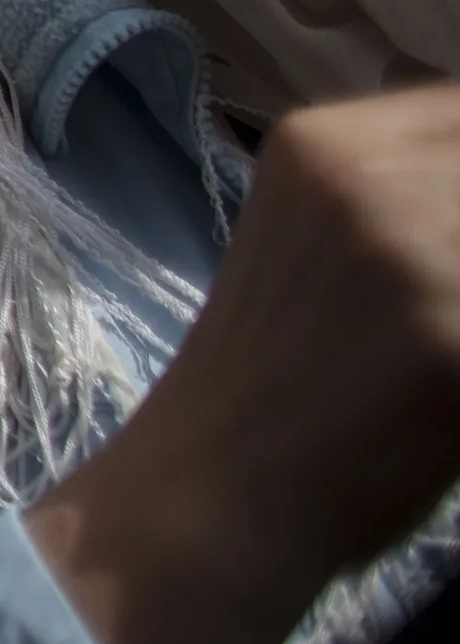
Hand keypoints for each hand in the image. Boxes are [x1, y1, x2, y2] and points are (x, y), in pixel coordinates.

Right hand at [26, 83, 459, 643]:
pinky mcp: (451, 325)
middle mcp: (361, 169)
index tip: (451, 253)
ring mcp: (407, 242)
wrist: (208, 500)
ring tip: (446, 356)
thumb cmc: (270, 391)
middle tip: (444, 313)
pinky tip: (453, 388)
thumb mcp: (319, 251)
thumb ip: (402, 196)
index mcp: (320, 143)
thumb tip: (458, 187)